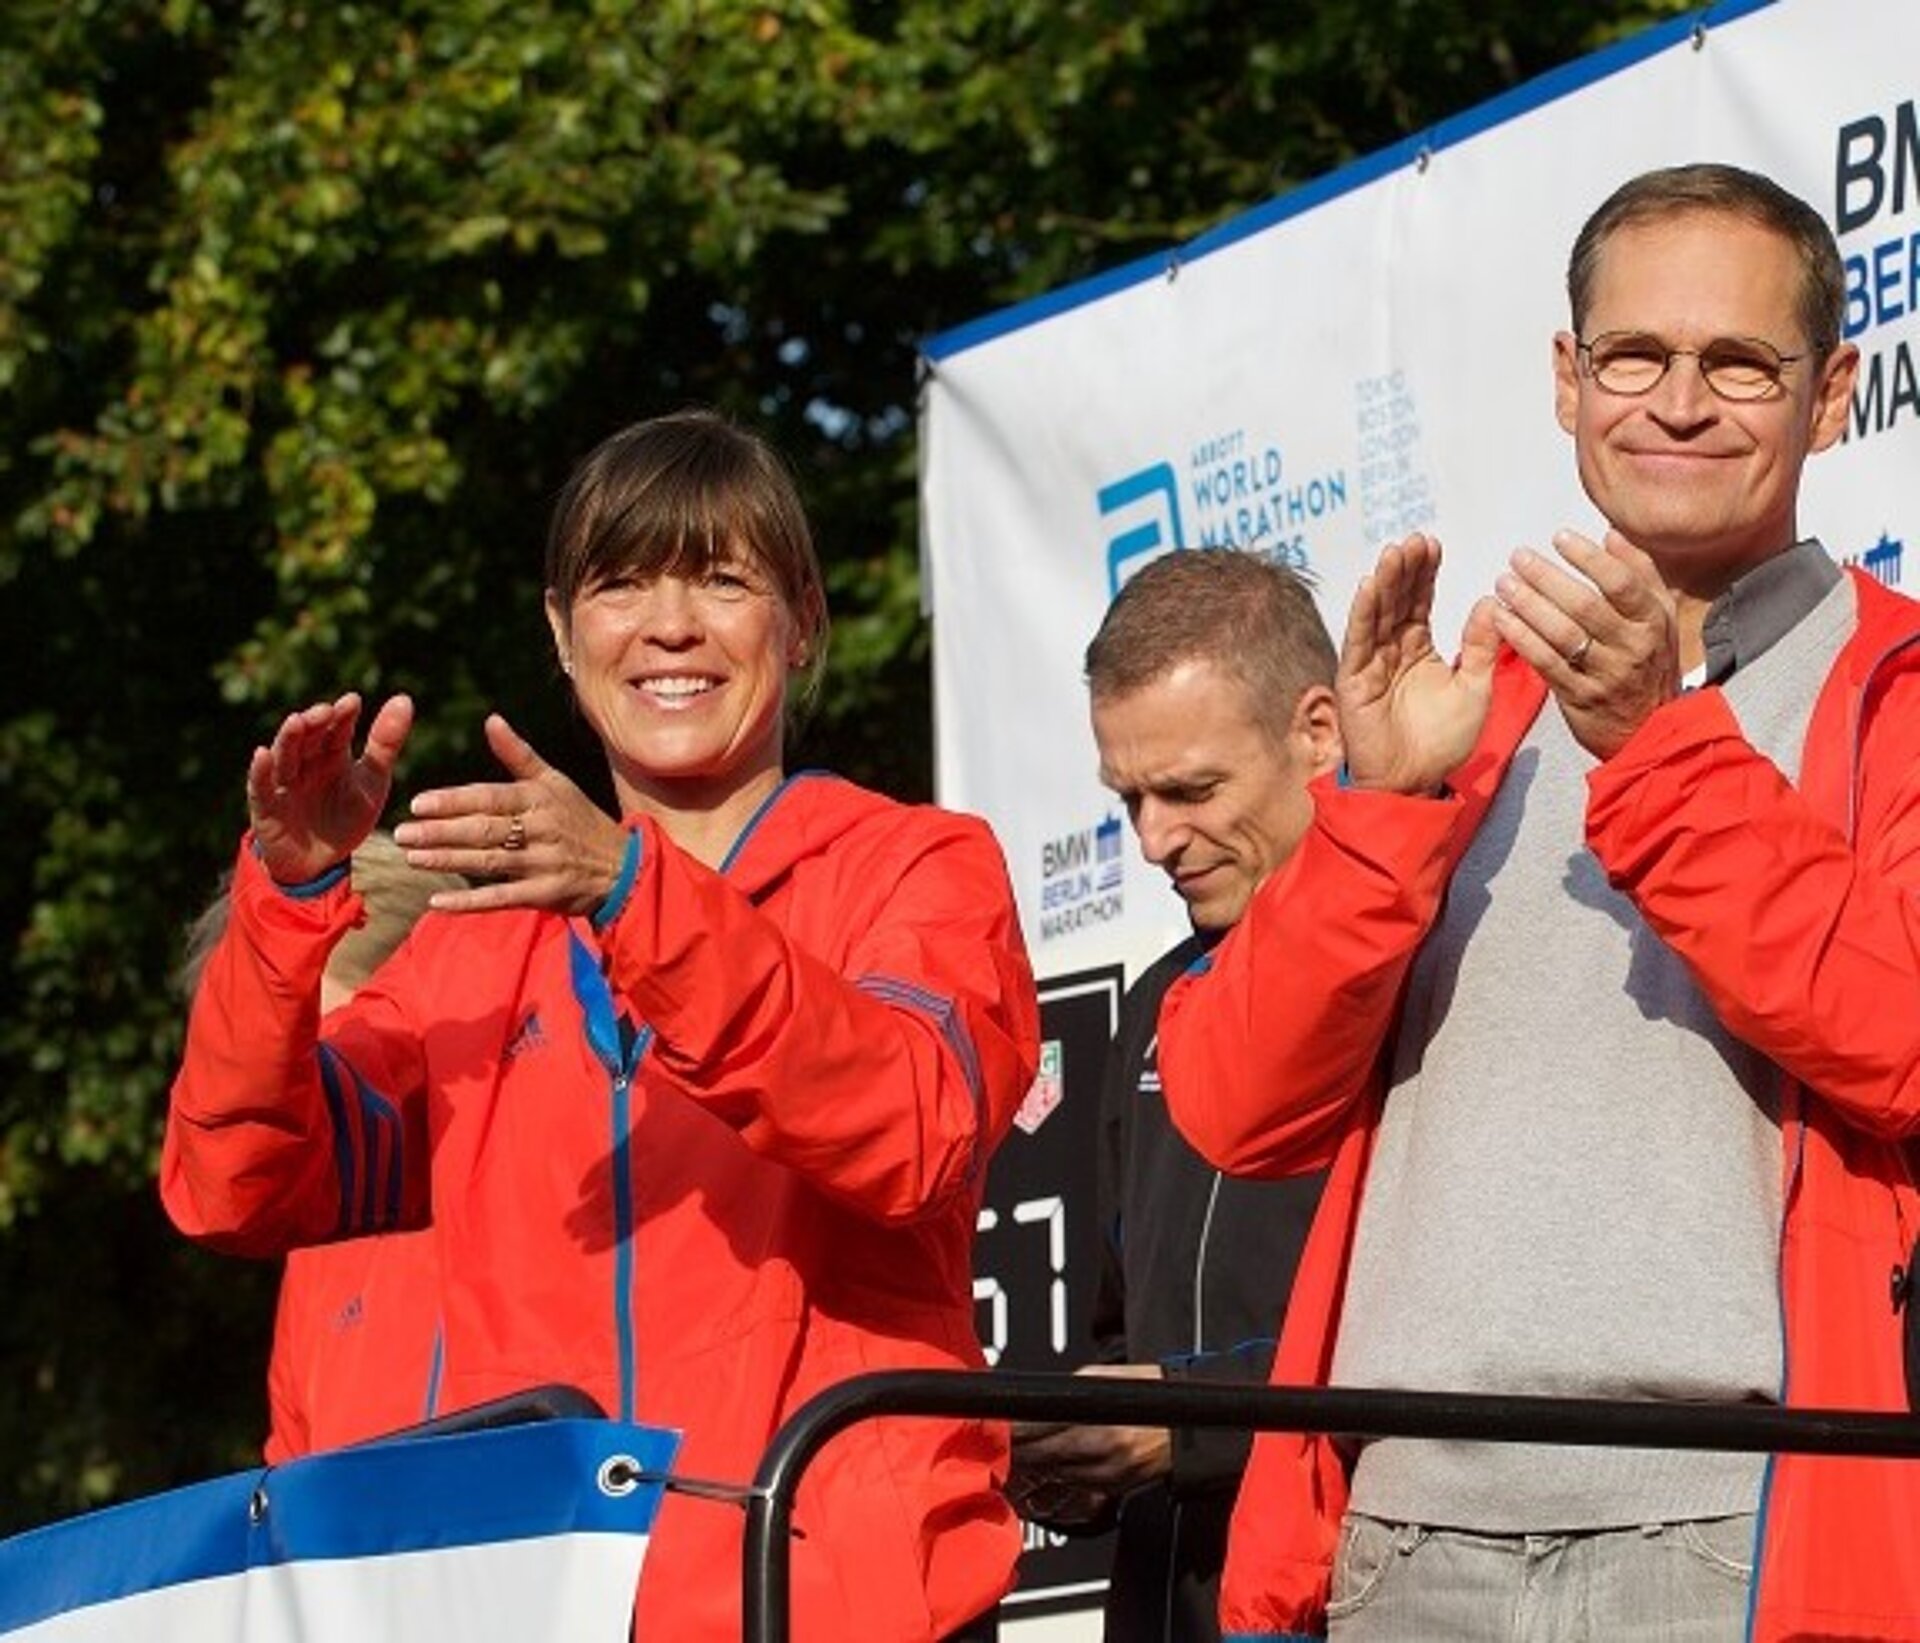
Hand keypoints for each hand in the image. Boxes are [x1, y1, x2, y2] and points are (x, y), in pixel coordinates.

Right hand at [246, 693, 412, 883]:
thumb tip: (404, 698)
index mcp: (333, 754)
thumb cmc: (347, 817)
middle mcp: (306, 762)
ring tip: (297, 721)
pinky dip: (260, 770)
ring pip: (285, 755)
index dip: (343, 715)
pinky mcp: (266, 805)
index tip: (352, 701)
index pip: (337, 729)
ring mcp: (284, 782)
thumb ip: (386, 743)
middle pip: (309, 737)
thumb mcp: (373, 782)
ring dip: (289, 738)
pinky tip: (262, 754)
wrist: (321, 862)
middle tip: (325, 710)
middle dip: (315, 723)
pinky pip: (261, 785)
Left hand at [393, 714, 632, 914]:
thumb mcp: (556, 783)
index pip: (490, 798)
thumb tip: (491, 720)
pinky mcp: (545, 895)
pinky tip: (437, 902)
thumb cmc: (580, 820)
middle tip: (402, 833)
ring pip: (488, 862)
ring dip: (448, 861)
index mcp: (540, 799)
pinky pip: (501, 898)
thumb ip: (519, 755)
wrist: (622, 867)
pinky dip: (469, 901)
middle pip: (484, 830)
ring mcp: (544, 864)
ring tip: (412, 858)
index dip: (454, 801)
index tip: (418, 803)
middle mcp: (542, 830)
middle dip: (440, 832)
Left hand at [1006, 1362, 1170, 1504]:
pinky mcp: (1111, 1488)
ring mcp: (1106, 1474)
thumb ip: (1069, 1392)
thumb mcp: (1105, 1379)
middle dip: (1017, 1448)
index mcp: (1096, 1420)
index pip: (1039, 1427)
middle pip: (1040, 1455)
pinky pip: (1073, 1483)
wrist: (1188, 1428)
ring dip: (1032, 1464)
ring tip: (1015, 1454)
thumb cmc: (1150, 1394)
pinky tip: (1044, 1466)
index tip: (997, 1424)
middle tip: (996, 1442)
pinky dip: (1056, 1474)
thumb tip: (1037, 1400)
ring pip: (1053, 1472)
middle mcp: (1100, 1451)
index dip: (1014, 1428)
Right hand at [1336, 534, 1499, 793]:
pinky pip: (1358, 640)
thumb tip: (1492, 601)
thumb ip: (1481, 647)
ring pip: (1377, 613)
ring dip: (1384, 582)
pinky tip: (1369, 586)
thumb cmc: (1443, 742)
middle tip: (1416, 540)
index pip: (1420, 601)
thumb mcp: (1475, 688)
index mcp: (1420, 649)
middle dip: (1405, 569)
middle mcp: (1392, 650)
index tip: (1434, 544)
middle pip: (1397, 600)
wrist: (1414, 782)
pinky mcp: (1355, 680)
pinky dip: (1362, 612)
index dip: (1425, 573)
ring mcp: (1371, 663)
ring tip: (1395, 552)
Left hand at [1491, 529, 1679, 760]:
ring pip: (1562, 634)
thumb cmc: (1647, 662)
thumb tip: (1611, 535)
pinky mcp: (1578, 696)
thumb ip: (1639, 574)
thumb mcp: (1658, 617)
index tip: (1559, 537)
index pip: (1621, 583)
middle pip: (1584, 606)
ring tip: (1503, 584)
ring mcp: (1604, 674)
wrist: (1647, 728)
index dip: (1588, 557)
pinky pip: (1545, 662)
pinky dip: (1521, 638)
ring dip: (1528, 606)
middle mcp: (1631, 646)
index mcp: (1652, 620)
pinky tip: (1501, 619)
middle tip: (1517, 557)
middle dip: (1546, 578)